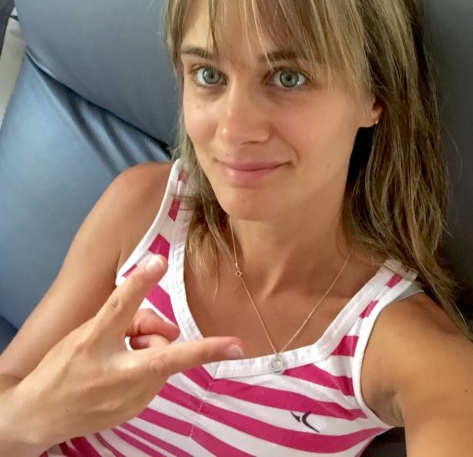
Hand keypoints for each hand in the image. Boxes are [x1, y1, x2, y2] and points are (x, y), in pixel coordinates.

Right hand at [9, 255, 242, 447]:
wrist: (38, 416)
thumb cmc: (64, 363)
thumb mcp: (87, 332)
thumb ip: (128, 320)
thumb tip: (171, 329)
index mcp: (92, 342)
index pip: (118, 306)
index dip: (140, 283)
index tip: (159, 261)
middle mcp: (111, 372)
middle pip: (159, 358)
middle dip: (197, 353)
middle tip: (229, 345)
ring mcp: (124, 398)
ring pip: (163, 362)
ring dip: (155, 352)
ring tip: (128, 354)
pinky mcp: (133, 412)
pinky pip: (156, 380)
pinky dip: (150, 371)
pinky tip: (126, 373)